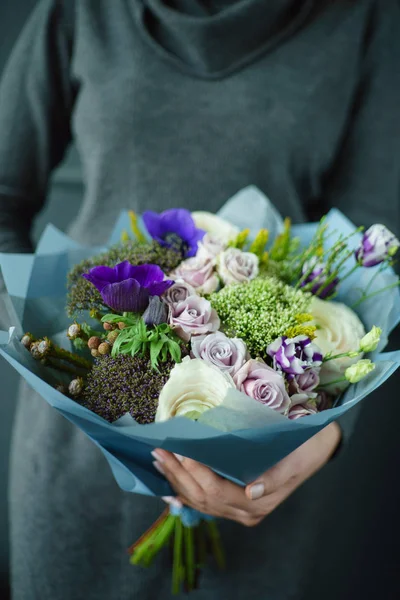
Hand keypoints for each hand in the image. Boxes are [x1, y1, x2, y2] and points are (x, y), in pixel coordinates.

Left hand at [152, 422, 340, 526]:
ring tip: (158, 461)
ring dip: (176, 481)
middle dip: (177, 475)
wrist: (317, 448)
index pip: (217, 490)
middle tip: (158, 452)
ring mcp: (239, 510)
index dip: (196, 473)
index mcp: (258, 502)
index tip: (180, 452)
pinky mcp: (234, 502)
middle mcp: (246, 512)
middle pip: (202, 497)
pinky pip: (203, 501)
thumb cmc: (304, 448)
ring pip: (199, 501)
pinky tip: (169, 485)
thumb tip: (252, 491)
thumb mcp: (294, 460)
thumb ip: (274, 478)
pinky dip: (184, 492)